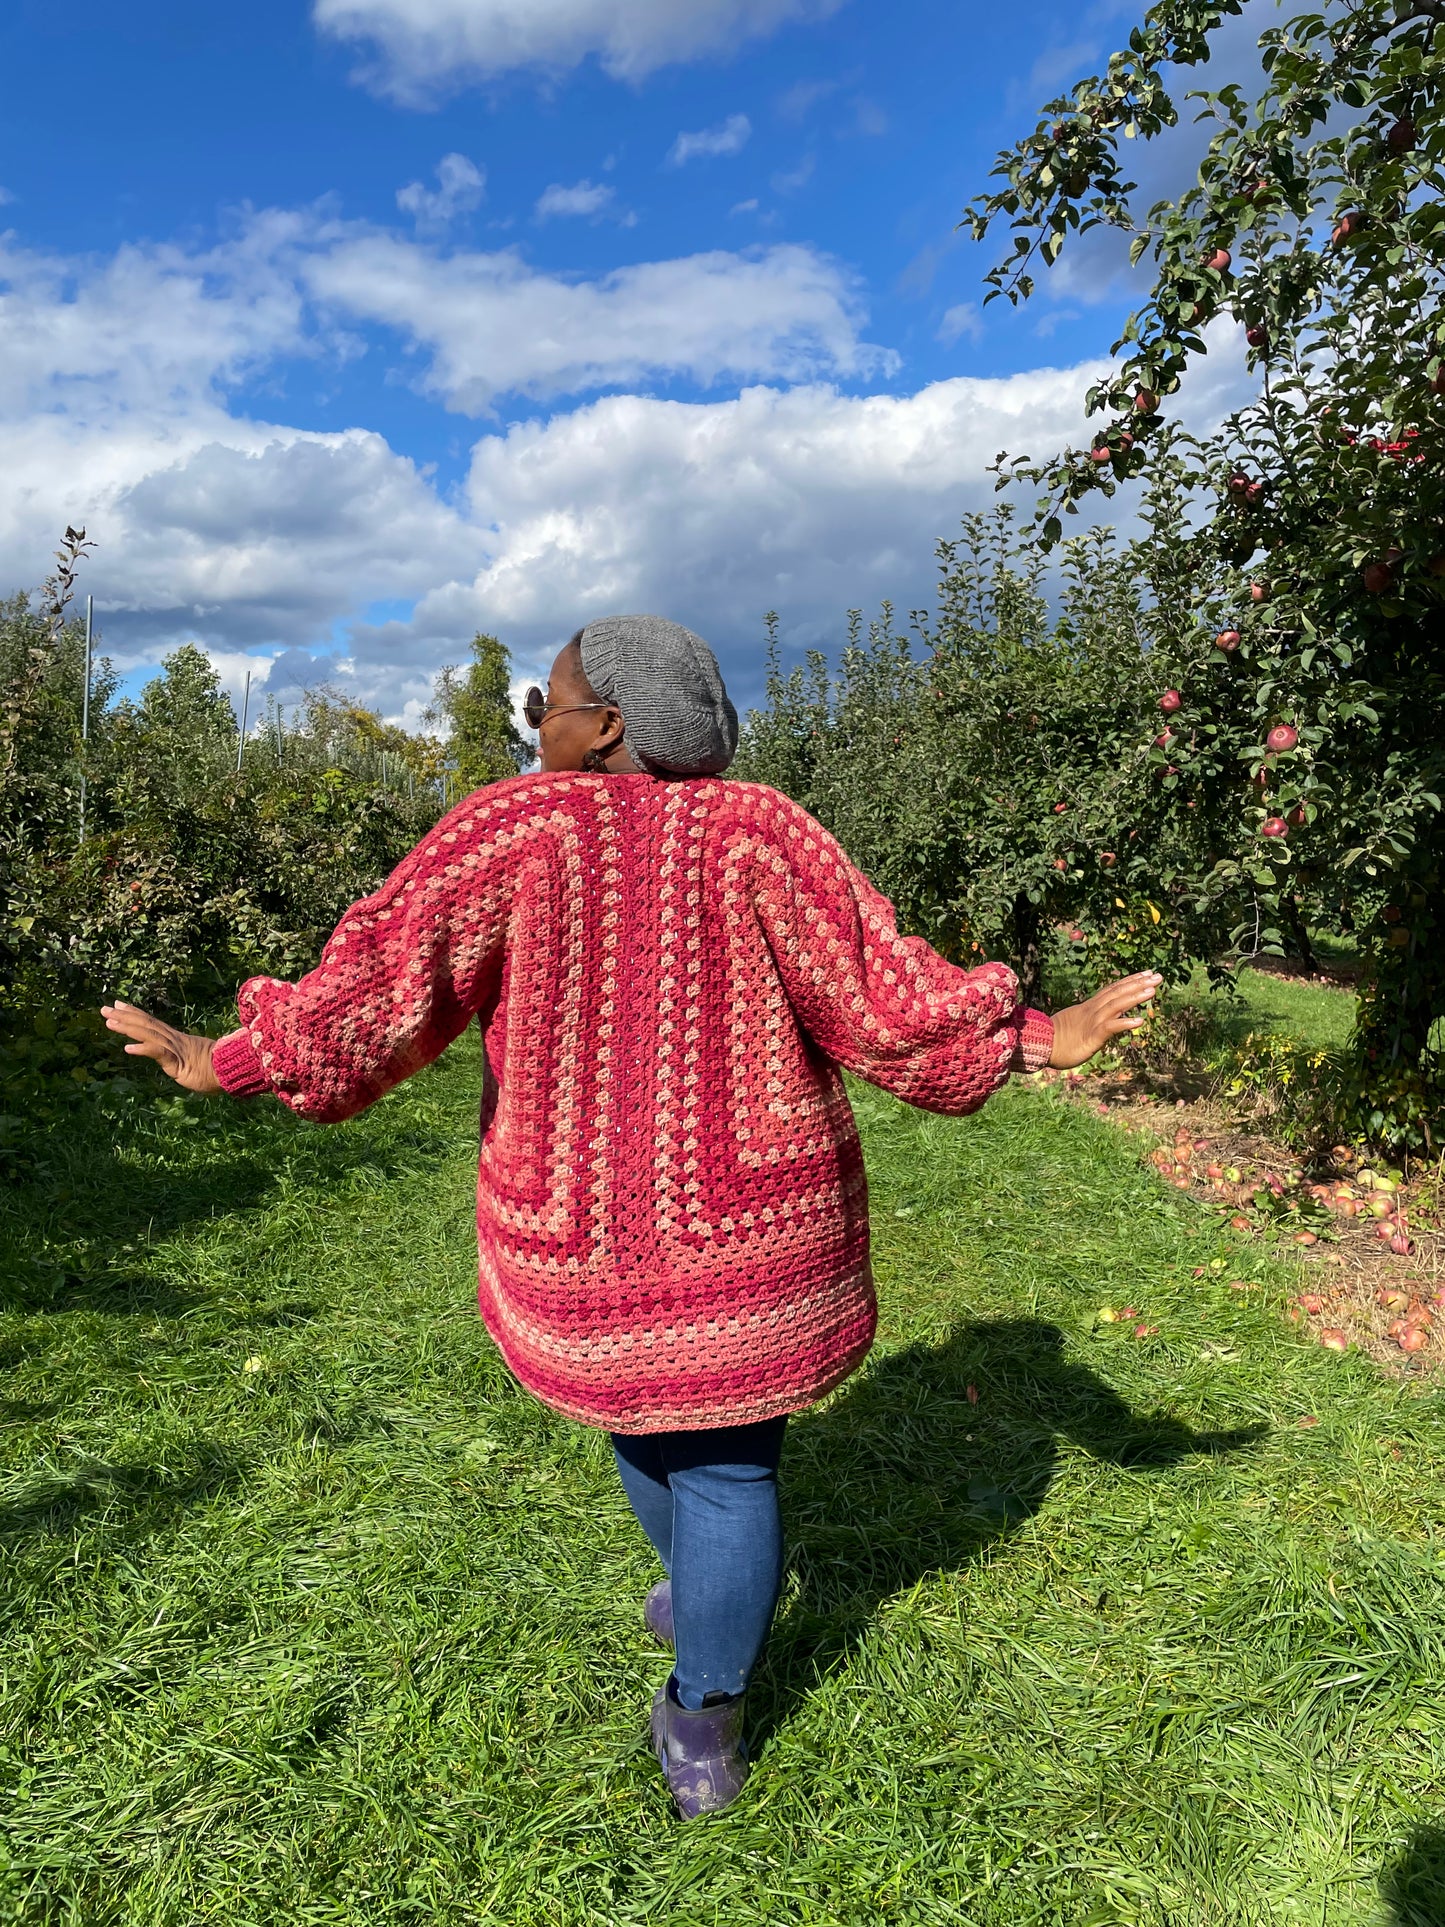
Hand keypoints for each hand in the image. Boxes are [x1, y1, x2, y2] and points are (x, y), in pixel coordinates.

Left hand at [100, 1001, 222, 1093]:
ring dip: (127, 1027)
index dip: (134, 1012)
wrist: (231, 1069)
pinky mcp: (177, 1062)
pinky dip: (143, 1049)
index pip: (151, 1022)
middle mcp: (172, 1039)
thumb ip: (181, 1057)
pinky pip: (158, 1053)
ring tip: (109, 1021)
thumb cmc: (217, 1068)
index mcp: (175, 1039)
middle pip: (145, 1024)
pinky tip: (128, 1048)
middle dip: (124, 1016)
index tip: (119, 1004)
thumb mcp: (194, 1061)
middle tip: (105, 1008)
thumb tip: (176, 1058)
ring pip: (147, 1034)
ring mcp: (174, 1049)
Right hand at [1048, 971, 1161, 1069]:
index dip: (1129, 981)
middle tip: (1158, 975)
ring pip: (1116, 1005)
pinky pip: (1110, 1027)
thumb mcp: (1075, 1025)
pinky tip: (1140, 1021)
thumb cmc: (1056, 1040)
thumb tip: (1099, 1022)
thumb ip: (1089, 1021)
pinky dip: (1125, 1023)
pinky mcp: (1092, 1036)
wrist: (1040, 1045)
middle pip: (1118, 992)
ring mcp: (1092, 1021)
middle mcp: (1093, 1010)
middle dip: (1138, 983)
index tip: (1145, 973)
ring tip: (1153, 991)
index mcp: (1089, 1007)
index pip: (1112, 989)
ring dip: (1135, 997)